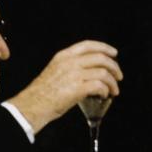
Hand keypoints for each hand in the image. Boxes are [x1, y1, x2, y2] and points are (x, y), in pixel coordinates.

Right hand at [7, 40, 122, 132]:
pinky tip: (104, 96)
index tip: (114, 53)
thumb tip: (92, 71)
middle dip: (114, 67)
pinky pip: (100, 86)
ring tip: (113, 91)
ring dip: (112, 83)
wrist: (32, 105)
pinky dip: (105, 91)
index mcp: (64, 56)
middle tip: (119, 77)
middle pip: (101, 58)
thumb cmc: (44, 92)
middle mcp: (70, 62)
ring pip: (104, 73)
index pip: (88, 45)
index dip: (104, 48)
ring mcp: (74, 75)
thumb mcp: (56, 70)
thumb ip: (71, 67)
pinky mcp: (77, 88)